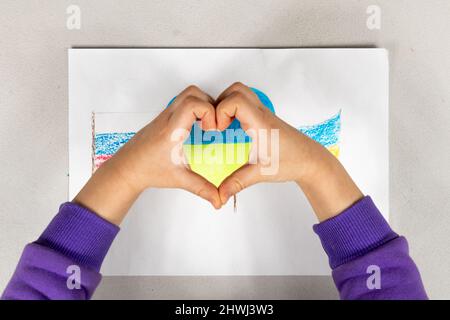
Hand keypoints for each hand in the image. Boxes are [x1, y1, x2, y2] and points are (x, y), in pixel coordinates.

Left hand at [74, 85, 221, 224]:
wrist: (126, 169)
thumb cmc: (146, 171)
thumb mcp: (179, 180)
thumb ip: (202, 189)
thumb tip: (218, 199)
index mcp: (172, 131)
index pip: (193, 104)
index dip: (209, 112)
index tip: (212, 129)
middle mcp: (167, 119)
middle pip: (192, 92)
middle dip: (209, 103)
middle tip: (212, 123)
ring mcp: (164, 116)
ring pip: (186, 94)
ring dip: (201, 103)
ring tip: (206, 123)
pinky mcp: (163, 118)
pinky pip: (181, 102)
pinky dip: (193, 109)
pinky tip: (196, 126)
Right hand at [216, 82, 362, 220]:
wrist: (312, 160)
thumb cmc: (294, 162)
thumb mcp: (262, 173)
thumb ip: (238, 182)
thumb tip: (220, 193)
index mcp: (261, 123)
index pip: (236, 101)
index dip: (220, 111)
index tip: (218, 129)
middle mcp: (262, 114)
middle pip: (236, 90)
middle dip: (220, 103)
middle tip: (217, 124)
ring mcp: (264, 114)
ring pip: (241, 92)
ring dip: (227, 103)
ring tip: (222, 124)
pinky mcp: (264, 118)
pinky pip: (246, 103)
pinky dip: (234, 110)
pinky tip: (233, 128)